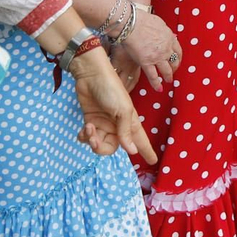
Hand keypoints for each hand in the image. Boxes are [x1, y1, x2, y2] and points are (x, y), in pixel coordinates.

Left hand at [66, 48, 158, 163]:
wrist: (91, 75)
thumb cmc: (111, 89)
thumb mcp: (122, 110)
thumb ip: (125, 132)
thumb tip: (131, 151)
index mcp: (130, 123)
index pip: (140, 141)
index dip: (146, 151)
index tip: (152, 161)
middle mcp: (117, 126)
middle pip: (111, 148)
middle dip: (101, 148)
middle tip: (94, 139)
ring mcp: (103, 124)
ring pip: (98, 144)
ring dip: (91, 140)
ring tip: (88, 128)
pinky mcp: (90, 120)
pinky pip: (87, 137)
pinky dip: (84, 136)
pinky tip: (84, 128)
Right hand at [111, 10, 180, 89]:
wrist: (131, 23)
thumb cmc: (141, 20)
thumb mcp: (158, 23)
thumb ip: (163, 30)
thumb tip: (164, 32)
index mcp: (169, 38)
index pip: (178, 50)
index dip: (178, 56)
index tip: (177, 59)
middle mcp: (166, 48)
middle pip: (174, 61)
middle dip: (174, 67)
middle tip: (173, 70)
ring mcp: (157, 57)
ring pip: (166, 70)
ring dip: (168, 76)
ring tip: (168, 80)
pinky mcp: (147, 63)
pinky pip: (153, 76)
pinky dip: (156, 84)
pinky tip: (159, 88)